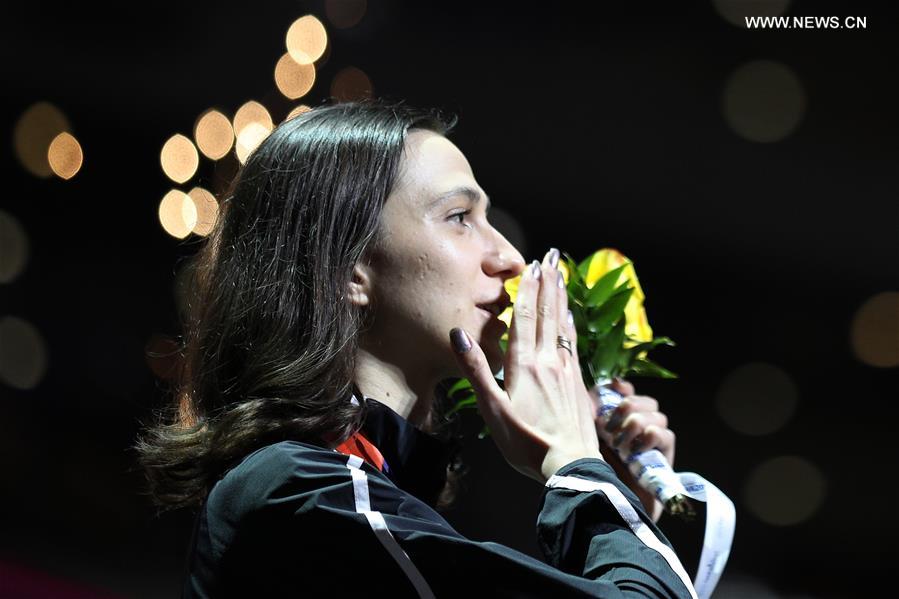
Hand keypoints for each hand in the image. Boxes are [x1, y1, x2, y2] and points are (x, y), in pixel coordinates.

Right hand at [450, 248, 602, 483]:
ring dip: (561, 297)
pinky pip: (573, 343)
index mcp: (525, 366)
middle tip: (552, 256)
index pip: (526, 318)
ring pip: (563, 325)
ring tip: (562, 274)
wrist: (571, 467)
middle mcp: (548, 362)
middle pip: (548, 314)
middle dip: (549, 283)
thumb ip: (476, 370)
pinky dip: (571, 323)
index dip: (528, 291)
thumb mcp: (493, 410)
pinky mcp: (578, 384)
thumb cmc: (526, 443)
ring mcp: (566, 371)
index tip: (532, 266)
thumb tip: (458, 334)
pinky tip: (571, 316)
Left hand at [588, 378, 675, 521]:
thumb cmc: (590, 475)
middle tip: (609, 427)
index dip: (620, 387)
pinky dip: (650, 437)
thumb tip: (584, 393)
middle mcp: (636, 429)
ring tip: (620, 445)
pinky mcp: (663, 458)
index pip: (626, 391)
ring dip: (635, 425)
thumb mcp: (583, 440)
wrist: (605, 510)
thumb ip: (586, 417)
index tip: (612, 388)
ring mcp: (652, 444)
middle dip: (626, 407)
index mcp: (615, 421)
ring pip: (655, 415)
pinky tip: (635, 452)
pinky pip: (665, 434)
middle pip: (643, 400)